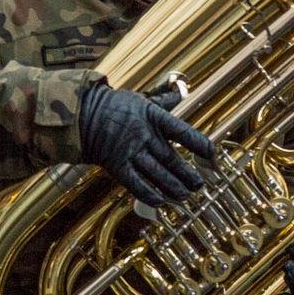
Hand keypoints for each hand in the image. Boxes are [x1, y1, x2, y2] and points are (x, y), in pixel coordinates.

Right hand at [79, 83, 213, 207]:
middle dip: (187, 174)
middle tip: (199, 185)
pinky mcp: (116, 165)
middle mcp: (143, 135)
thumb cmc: (115, 106)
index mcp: (153, 117)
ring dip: (172, 187)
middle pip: (170, 158)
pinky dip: (148, 194)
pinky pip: (135, 184)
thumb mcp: (141, 99)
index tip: (211, 153)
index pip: (181, 131)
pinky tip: (160, 202)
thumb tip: (181, 92)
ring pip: (156, 174)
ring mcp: (129, 151)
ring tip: (185, 196)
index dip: (197, 143)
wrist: (83, 115)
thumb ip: (163, 100)